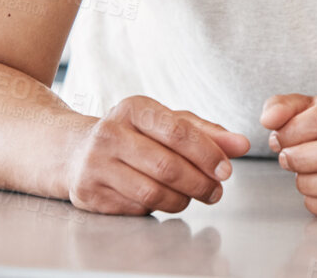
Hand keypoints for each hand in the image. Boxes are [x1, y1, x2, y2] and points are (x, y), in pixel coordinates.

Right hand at [61, 94, 248, 214]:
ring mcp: (95, 165)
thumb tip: (242, 145)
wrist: (75, 151)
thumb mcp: (166, 122)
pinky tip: (165, 199)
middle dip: (200, 183)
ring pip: (152, 192)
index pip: (177, 131)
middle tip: (217, 191)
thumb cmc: (132, 134)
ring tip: (194, 196)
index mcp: (134, 109)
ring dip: (182, 199)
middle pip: (166, 166)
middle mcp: (110, 133)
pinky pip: (136, 208)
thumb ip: (206, 132)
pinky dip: (158, 208)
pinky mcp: (89, 194)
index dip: (207, 153)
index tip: (227, 169)